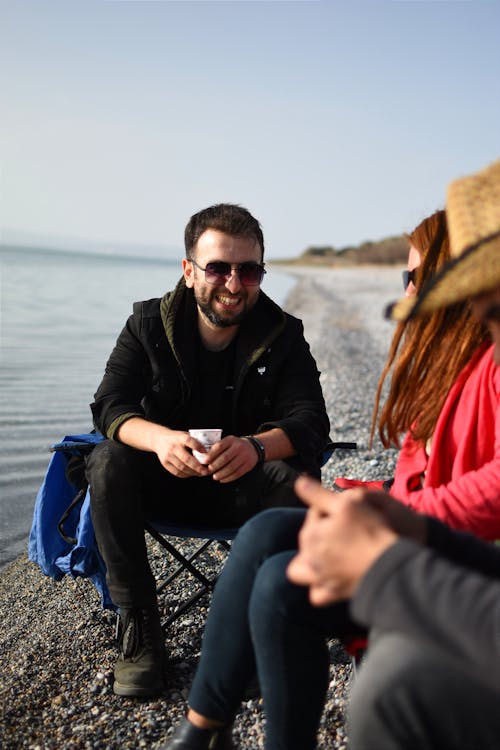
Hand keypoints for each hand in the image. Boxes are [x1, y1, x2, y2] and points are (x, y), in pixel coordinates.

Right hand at [153, 429, 210, 477]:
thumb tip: (211, 450)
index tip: (206, 452)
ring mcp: (168, 456)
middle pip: (186, 459)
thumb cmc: (177, 438)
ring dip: (193, 472)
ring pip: (182, 467)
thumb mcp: (184, 435)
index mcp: (179, 437)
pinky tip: (192, 474)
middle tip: (206, 471)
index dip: (197, 446)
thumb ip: (195, 441)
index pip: (189, 441)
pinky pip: (177, 472)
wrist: (159, 439)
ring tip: (201, 474)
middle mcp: (173, 447)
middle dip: (197, 467)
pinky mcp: (165, 463)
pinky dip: (186, 475)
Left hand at [204, 436, 258, 482]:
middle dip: (215, 466)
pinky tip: (222, 479)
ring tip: (214, 477)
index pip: (219, 447)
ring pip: (231, 467)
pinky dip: (228, 478)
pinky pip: (237, 473)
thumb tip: (203, 457)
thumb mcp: (228, 442)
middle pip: (225, 458)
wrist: (252, 448)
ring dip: (221, 474)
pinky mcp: (248, 465)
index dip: (211, 455)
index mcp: (231, 440)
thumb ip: (218, 448)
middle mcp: (238, 447)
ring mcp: (244, 456)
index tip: (204, 461)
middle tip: (208, 471)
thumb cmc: (234, 446)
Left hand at [287, 477, 398, 605]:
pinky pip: (317, 594)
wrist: (391, 566)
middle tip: (345, 526)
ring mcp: (320, 579)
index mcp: (310, 535)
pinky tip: (330, 577)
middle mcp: (309, 559)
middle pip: (308, 538)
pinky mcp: (333, 595)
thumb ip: (318, 494)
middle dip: (321, 530)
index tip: (348, 507)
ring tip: (326, 553)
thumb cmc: (371, 531)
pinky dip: (319, 586)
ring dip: (309, 560)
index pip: (314, 514)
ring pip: (301, 569)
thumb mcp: (347, 503)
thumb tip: (298, 482)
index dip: (330, 507)